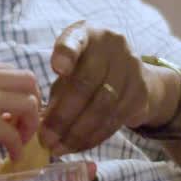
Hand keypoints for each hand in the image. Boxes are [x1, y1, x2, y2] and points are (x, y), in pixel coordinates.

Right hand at [0, 60, 41, 178]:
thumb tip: (12, 111)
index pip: (11, 70)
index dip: (21, 90)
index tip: (19, 110)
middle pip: (28, 80)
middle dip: (34, 102)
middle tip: (27, 123)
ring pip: (30, 104)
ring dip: (30, 125)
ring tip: (21, 140)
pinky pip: (15, 133)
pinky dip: (17, 147)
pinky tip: (12, 156)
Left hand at [42, 21, 161, 154]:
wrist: (132, 74)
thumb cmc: (87, 70)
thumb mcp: (69, 70)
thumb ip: (56, 90)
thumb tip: (39, 123)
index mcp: (86, 33)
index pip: (75, 40)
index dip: (66, 54)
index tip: (56, 68)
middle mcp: (112, 45)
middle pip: (86, 82)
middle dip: (63, 115)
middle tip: (46, 137)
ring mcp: (131, 67)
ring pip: (102, 106)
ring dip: (78, 132)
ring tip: (59, 147)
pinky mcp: (141, 91)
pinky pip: (115, 119)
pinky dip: (94, 136)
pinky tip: (78, 146)